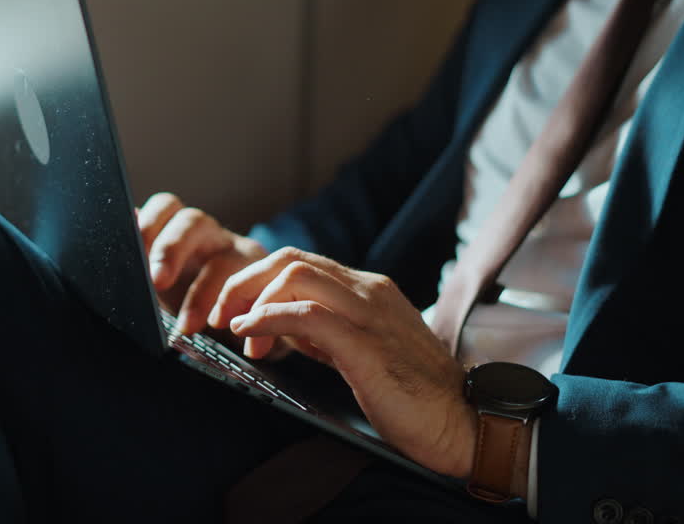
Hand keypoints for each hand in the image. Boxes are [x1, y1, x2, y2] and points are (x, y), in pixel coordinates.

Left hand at [137, 192, 267, 335]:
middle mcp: (210, 237)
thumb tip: (105, 279)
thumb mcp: (163, 291)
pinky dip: (243, 311)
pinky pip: (261, 288)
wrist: (243, 325)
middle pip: (193, 221)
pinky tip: (231, 332)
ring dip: (204, 293)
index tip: (133, 251)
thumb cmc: (191, 305)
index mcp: (180, 232)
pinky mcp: (266, 280)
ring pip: (227, 258)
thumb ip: (141, 278)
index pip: (165, 208)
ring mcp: (239, 255)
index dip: (148, 223)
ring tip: (189, 325)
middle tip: (157, 281)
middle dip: (171, 249)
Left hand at [210, 247, 477, 478]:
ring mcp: (368, 314)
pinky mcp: (365, 344)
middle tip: (219, 315)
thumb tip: (281, 328)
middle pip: (290, 259)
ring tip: (232, 328)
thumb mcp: (363, 352)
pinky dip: (267, 318)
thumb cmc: (414, 396)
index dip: (259, 281)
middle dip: (244, 281)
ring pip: (294, 274)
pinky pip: (305, 314)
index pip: (302, 263)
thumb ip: (327, 334)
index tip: (234, 312)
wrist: (464, 423)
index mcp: (369, 290)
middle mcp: (368, 291)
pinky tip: (249, 333)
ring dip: (250, 298)